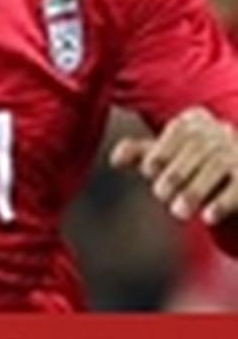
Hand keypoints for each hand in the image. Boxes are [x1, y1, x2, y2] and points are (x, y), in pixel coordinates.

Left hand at [110, 107, 237, 225]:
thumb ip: (139, 153)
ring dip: (195, 191)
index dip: (162, 151)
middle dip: (176, 174)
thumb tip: (113, 159)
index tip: (148, 171)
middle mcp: (220, 131)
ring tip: (177, 212)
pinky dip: (223, 202)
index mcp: (195, 120)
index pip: (178, 131)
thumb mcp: (165, 156)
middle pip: (197, 149)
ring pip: (217, 167)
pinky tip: (208, 218)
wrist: (233, 178)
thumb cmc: (189, 164)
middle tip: (160, 195)